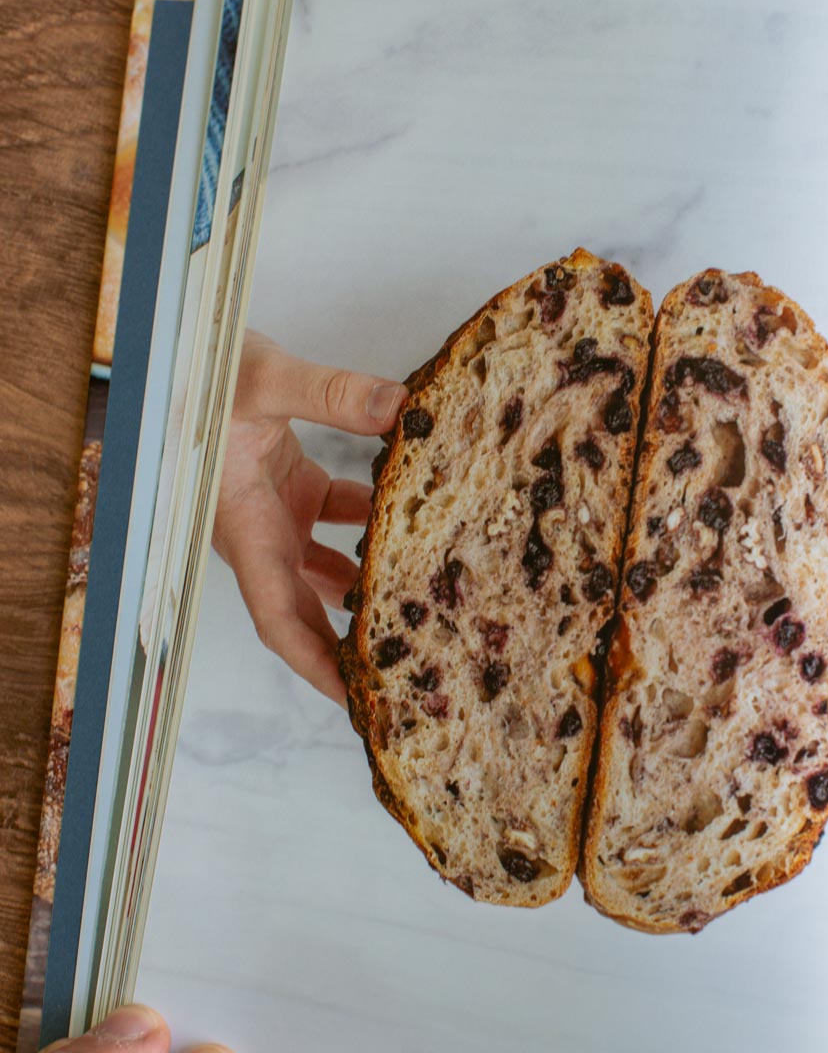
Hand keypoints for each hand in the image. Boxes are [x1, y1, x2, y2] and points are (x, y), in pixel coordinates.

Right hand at [213, 331, 406, 703]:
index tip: (356, 702)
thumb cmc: (199, 370)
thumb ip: (330, 393)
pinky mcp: (294, 484)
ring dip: (369, 592)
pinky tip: (420, 526)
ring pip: (328, 571)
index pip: (280, 619)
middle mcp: (260, 532)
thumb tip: (399, 408)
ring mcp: (277, 511)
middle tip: (406, 680)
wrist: (180, 349)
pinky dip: (375, 526)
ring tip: (424, 617)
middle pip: (308, 612)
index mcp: (244, 529)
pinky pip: (340, 519)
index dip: (316, 666)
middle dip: (349, 650)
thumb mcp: (263, 379)